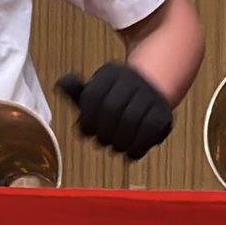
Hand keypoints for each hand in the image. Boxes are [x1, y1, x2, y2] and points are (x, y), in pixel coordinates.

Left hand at [54, 62, 172, 160]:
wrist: (152, 89)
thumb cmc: (115, 95)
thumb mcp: (95, 89)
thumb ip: (77, 92)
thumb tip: (61, 84)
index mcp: (111, 73)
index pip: (93, 96)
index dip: (87, 119)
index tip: (86, 130)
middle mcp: (133, 81)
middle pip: (112, 110)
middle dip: (103, 131)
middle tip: (101, 140)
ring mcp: (151, 97)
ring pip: (131, 123)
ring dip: (118, 141)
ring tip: (114, 145)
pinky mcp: (164, 115)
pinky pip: (149, 134)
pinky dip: (136, 147)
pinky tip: (129, 150)